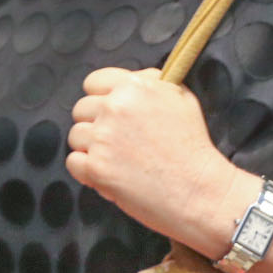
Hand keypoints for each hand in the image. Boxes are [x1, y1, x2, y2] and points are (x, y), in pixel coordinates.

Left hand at [66, 67, 232, 235]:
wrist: (199, 191)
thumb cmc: (193, 146)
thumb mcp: (181, 98)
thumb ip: (150, 83)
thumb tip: (128, 81)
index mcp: (134, 86)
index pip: (93, 82)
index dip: (100, 98)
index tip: (109, 113)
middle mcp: (115, 107)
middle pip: (81, 110)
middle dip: (95, 125)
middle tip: (118, 142)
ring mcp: (103, 137)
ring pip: (76, 136)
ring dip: (91, 149)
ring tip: (118, 161)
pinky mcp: (96, 167)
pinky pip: (74, 162)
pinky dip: (87, 171)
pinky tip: (111, 174)